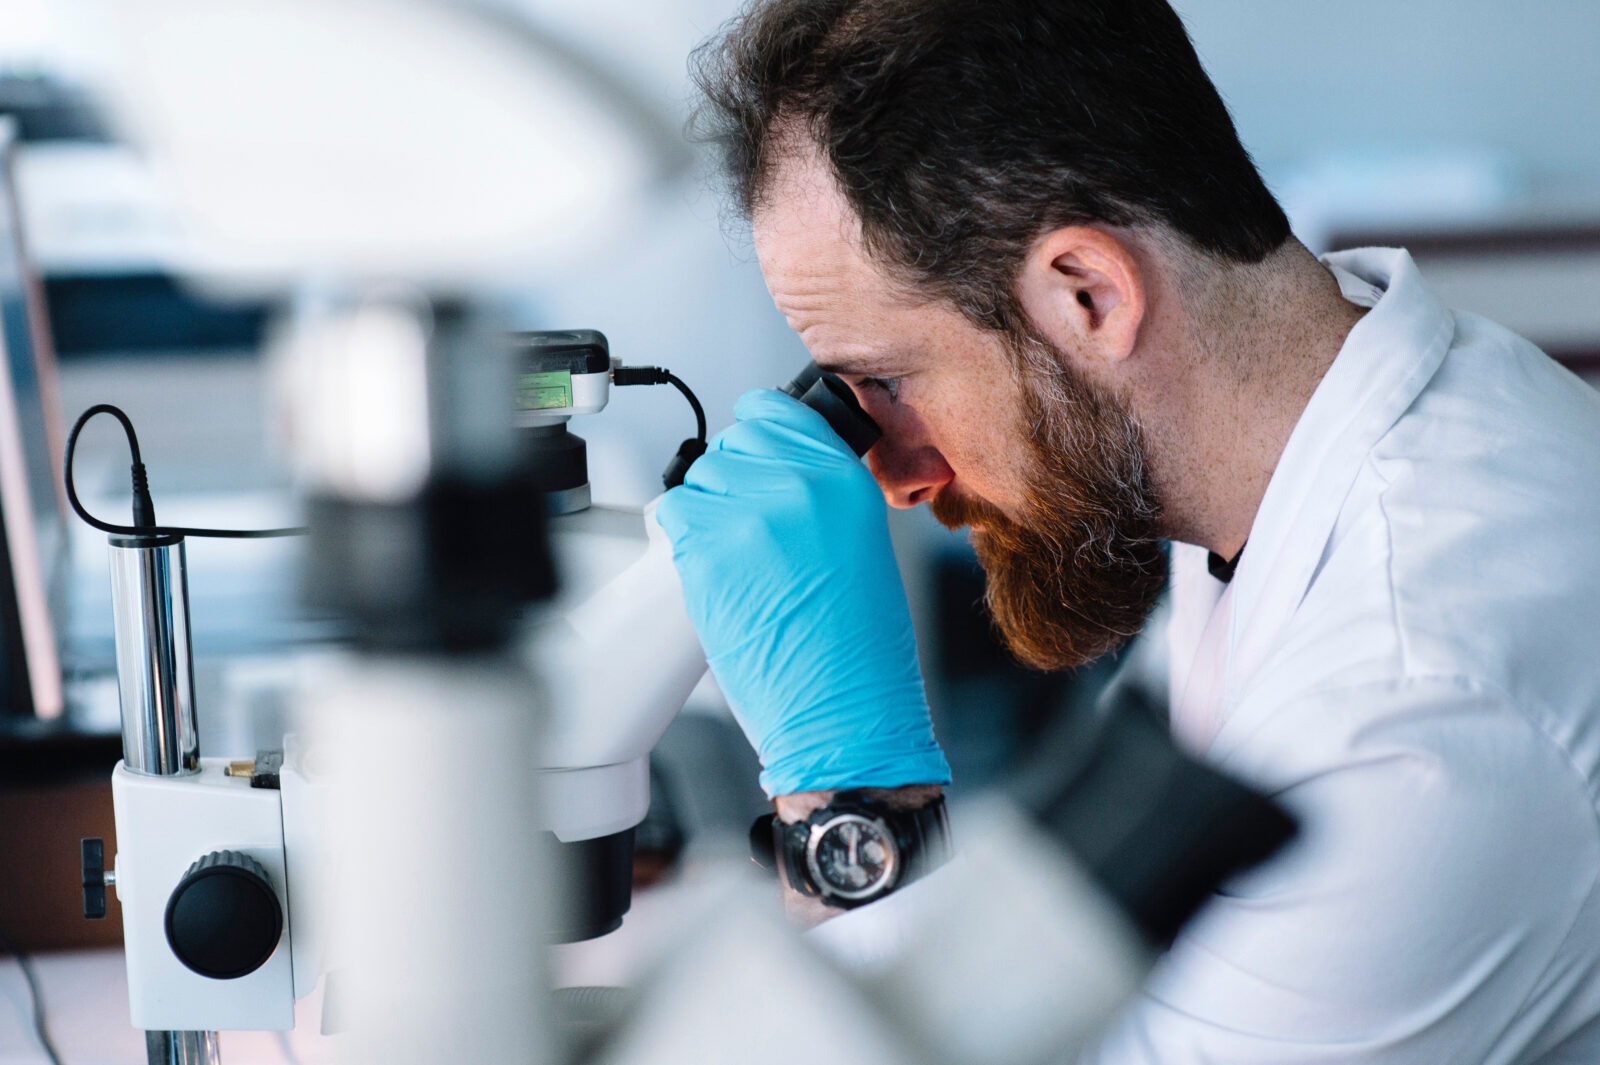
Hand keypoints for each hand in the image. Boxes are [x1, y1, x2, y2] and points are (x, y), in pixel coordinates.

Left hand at [656, 389, 950, 797]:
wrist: (844, 708)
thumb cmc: (858, 643)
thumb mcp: (859, 541)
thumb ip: (818, 491)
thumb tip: (770, 466)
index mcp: (843, 479)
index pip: (771, 411)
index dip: (757, 436)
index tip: (756, 457)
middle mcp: (798, 486)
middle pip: (730, 444)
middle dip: (734, 481)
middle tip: (753, 533)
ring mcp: (748, 515)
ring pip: (699, 480)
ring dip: (710, 514)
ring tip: (742, 562)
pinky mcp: (707, 551)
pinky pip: (675, 515)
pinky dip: (686, 540)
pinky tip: (718, 572)